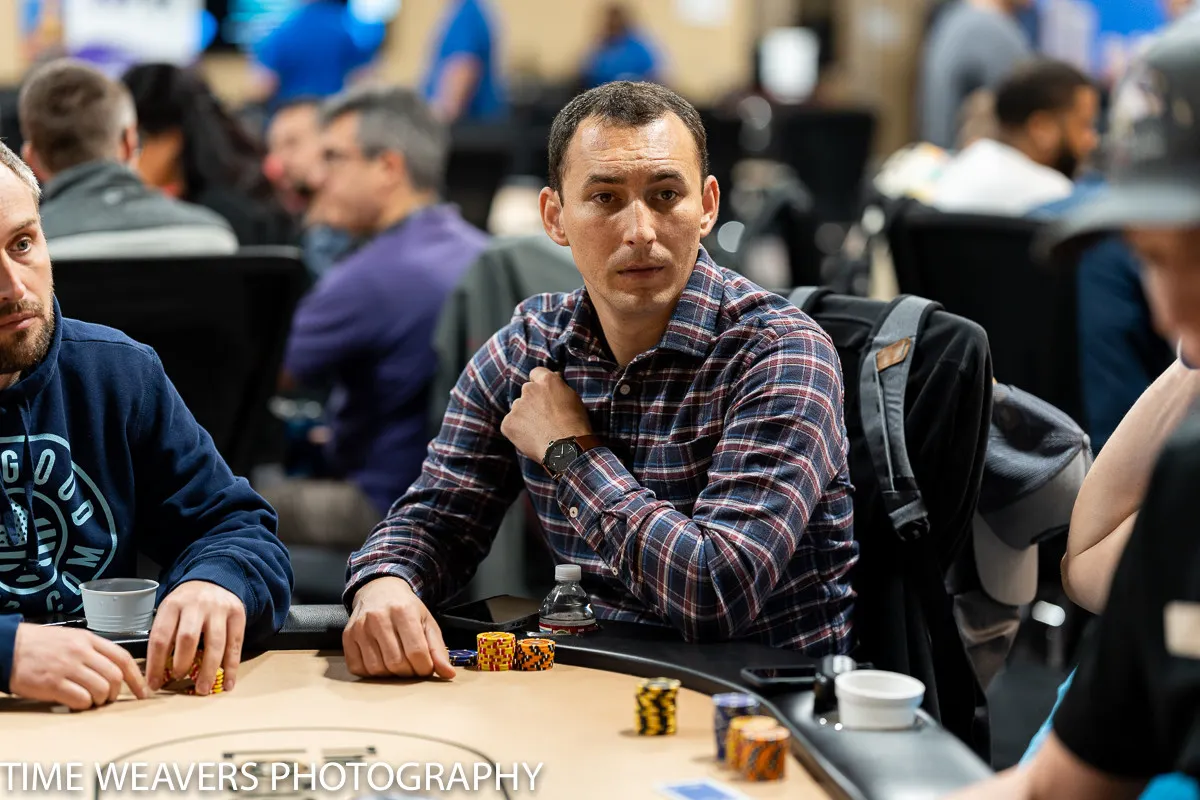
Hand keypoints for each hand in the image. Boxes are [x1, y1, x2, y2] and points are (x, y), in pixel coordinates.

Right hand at [9, 623, 148, 709]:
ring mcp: (68, 668)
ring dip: (100, 700)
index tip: (144, 690)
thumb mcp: (72, 638)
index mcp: (89, 640)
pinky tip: (76, 703)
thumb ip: (94, 650)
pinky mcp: (53, 684)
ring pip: (101, 689)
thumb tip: (115, 670)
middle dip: (117, 692)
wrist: (8, 648)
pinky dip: (83, 705)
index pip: (123, 658)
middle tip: (108, 698)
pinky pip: (81, 700)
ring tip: (90, 700)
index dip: (137, 677)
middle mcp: (81, 652)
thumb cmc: (40, 645)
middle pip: (115, 676)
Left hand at [145, 581, 245, 695]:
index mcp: (173, 605)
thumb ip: (166, 635)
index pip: (161, 637)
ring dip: (209, 670)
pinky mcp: (237, 614)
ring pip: (215, 643)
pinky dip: (232, 666)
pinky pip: (235, 644)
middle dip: (182, 664)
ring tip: (203, 689)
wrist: (214, 579)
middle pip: (188, 638)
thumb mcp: (170, 611)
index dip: (156, 664)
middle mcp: (196, 605)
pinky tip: (228, 683)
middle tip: (179, 680)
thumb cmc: (187, 604)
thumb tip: (157, 674)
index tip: (154, 684)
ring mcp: (219, 609)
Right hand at [344, 576, 454, 679]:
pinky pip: (359, 668)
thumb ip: (438, 649)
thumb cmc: (406, 608)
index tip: (426, 667)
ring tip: (397, 662)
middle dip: (409, 672)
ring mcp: (360, 628)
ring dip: (390, 674)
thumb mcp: (427, 622)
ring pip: (377, 669)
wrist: (379, 590)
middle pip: (396, 663)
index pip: (416, 652)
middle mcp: (379, 618)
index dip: (425, 668)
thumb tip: (448, 674)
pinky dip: (372, 673)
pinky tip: (380, 661)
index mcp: (403, 611)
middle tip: (412, 666)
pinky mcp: (348, 637)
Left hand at [500, 367, 591, 461]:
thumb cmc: (575, 425)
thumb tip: (554, 377)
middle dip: (533, 401)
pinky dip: (518, 431)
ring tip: (540, 431)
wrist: (566, 450)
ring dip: (525, 416)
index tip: (543, 392)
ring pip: (519, 409)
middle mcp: (529, 389)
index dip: (539, 383)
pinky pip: (511, 424)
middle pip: (527, 392)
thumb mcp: (574, 399)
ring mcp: (517, 406)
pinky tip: (531, 439)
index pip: (536, 373)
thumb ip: (559, 387)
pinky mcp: (508, 423)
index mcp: (547, 381)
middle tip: (544, 417)